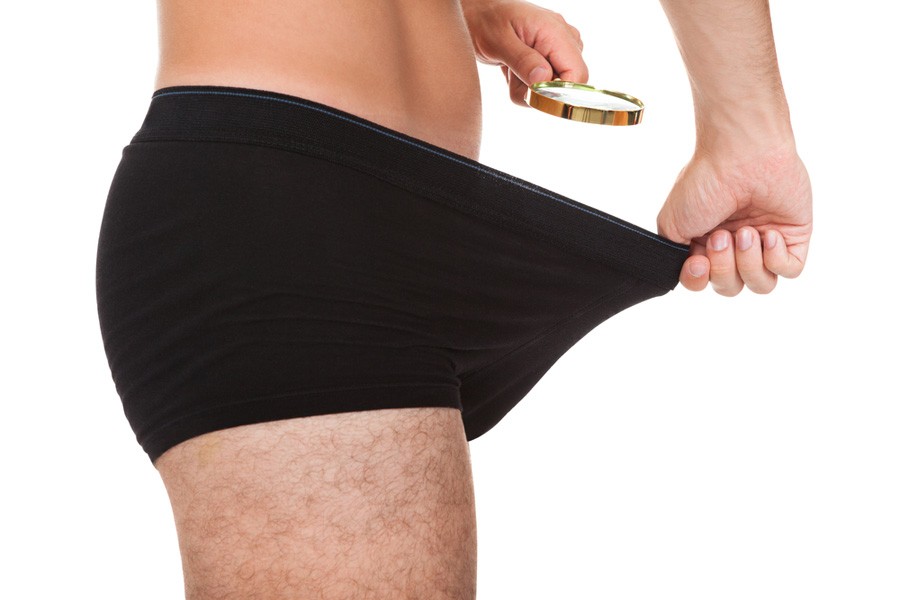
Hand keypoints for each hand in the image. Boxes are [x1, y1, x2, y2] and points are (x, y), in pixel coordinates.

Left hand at [462, 0, 587, 104]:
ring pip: (551, 88)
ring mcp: (558, 49)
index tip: (532, 94)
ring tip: (509, 68)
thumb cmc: (485, 21)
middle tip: (512, 74)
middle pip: (565, 85)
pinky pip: (542, 84)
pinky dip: (524, 84)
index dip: (559, 92)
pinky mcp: (549, 58)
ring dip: (526, 87)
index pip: (577, 74)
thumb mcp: (499, 41)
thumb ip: (523, 60)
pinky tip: (513, 69)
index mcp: (555, 32)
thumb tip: (544, 79)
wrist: (477, 14)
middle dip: (536, 90)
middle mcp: (563, 40)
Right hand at [657, 143, 812, 294]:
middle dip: (724, 268)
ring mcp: (765, 241)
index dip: (699, 280)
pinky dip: (775, 258)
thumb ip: (674, 257)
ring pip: (760, 284)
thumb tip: (690, 272)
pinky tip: (768, 233)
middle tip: (722, 236)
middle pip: (731, 286)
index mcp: (706, 242)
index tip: (696, 261)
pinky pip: (788, 270)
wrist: (739, 155)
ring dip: (749, 264)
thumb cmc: (704, 182)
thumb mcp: (671, 225)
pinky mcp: (794, 235)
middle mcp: (735, 244)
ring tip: (745, 233)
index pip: (704, 281)